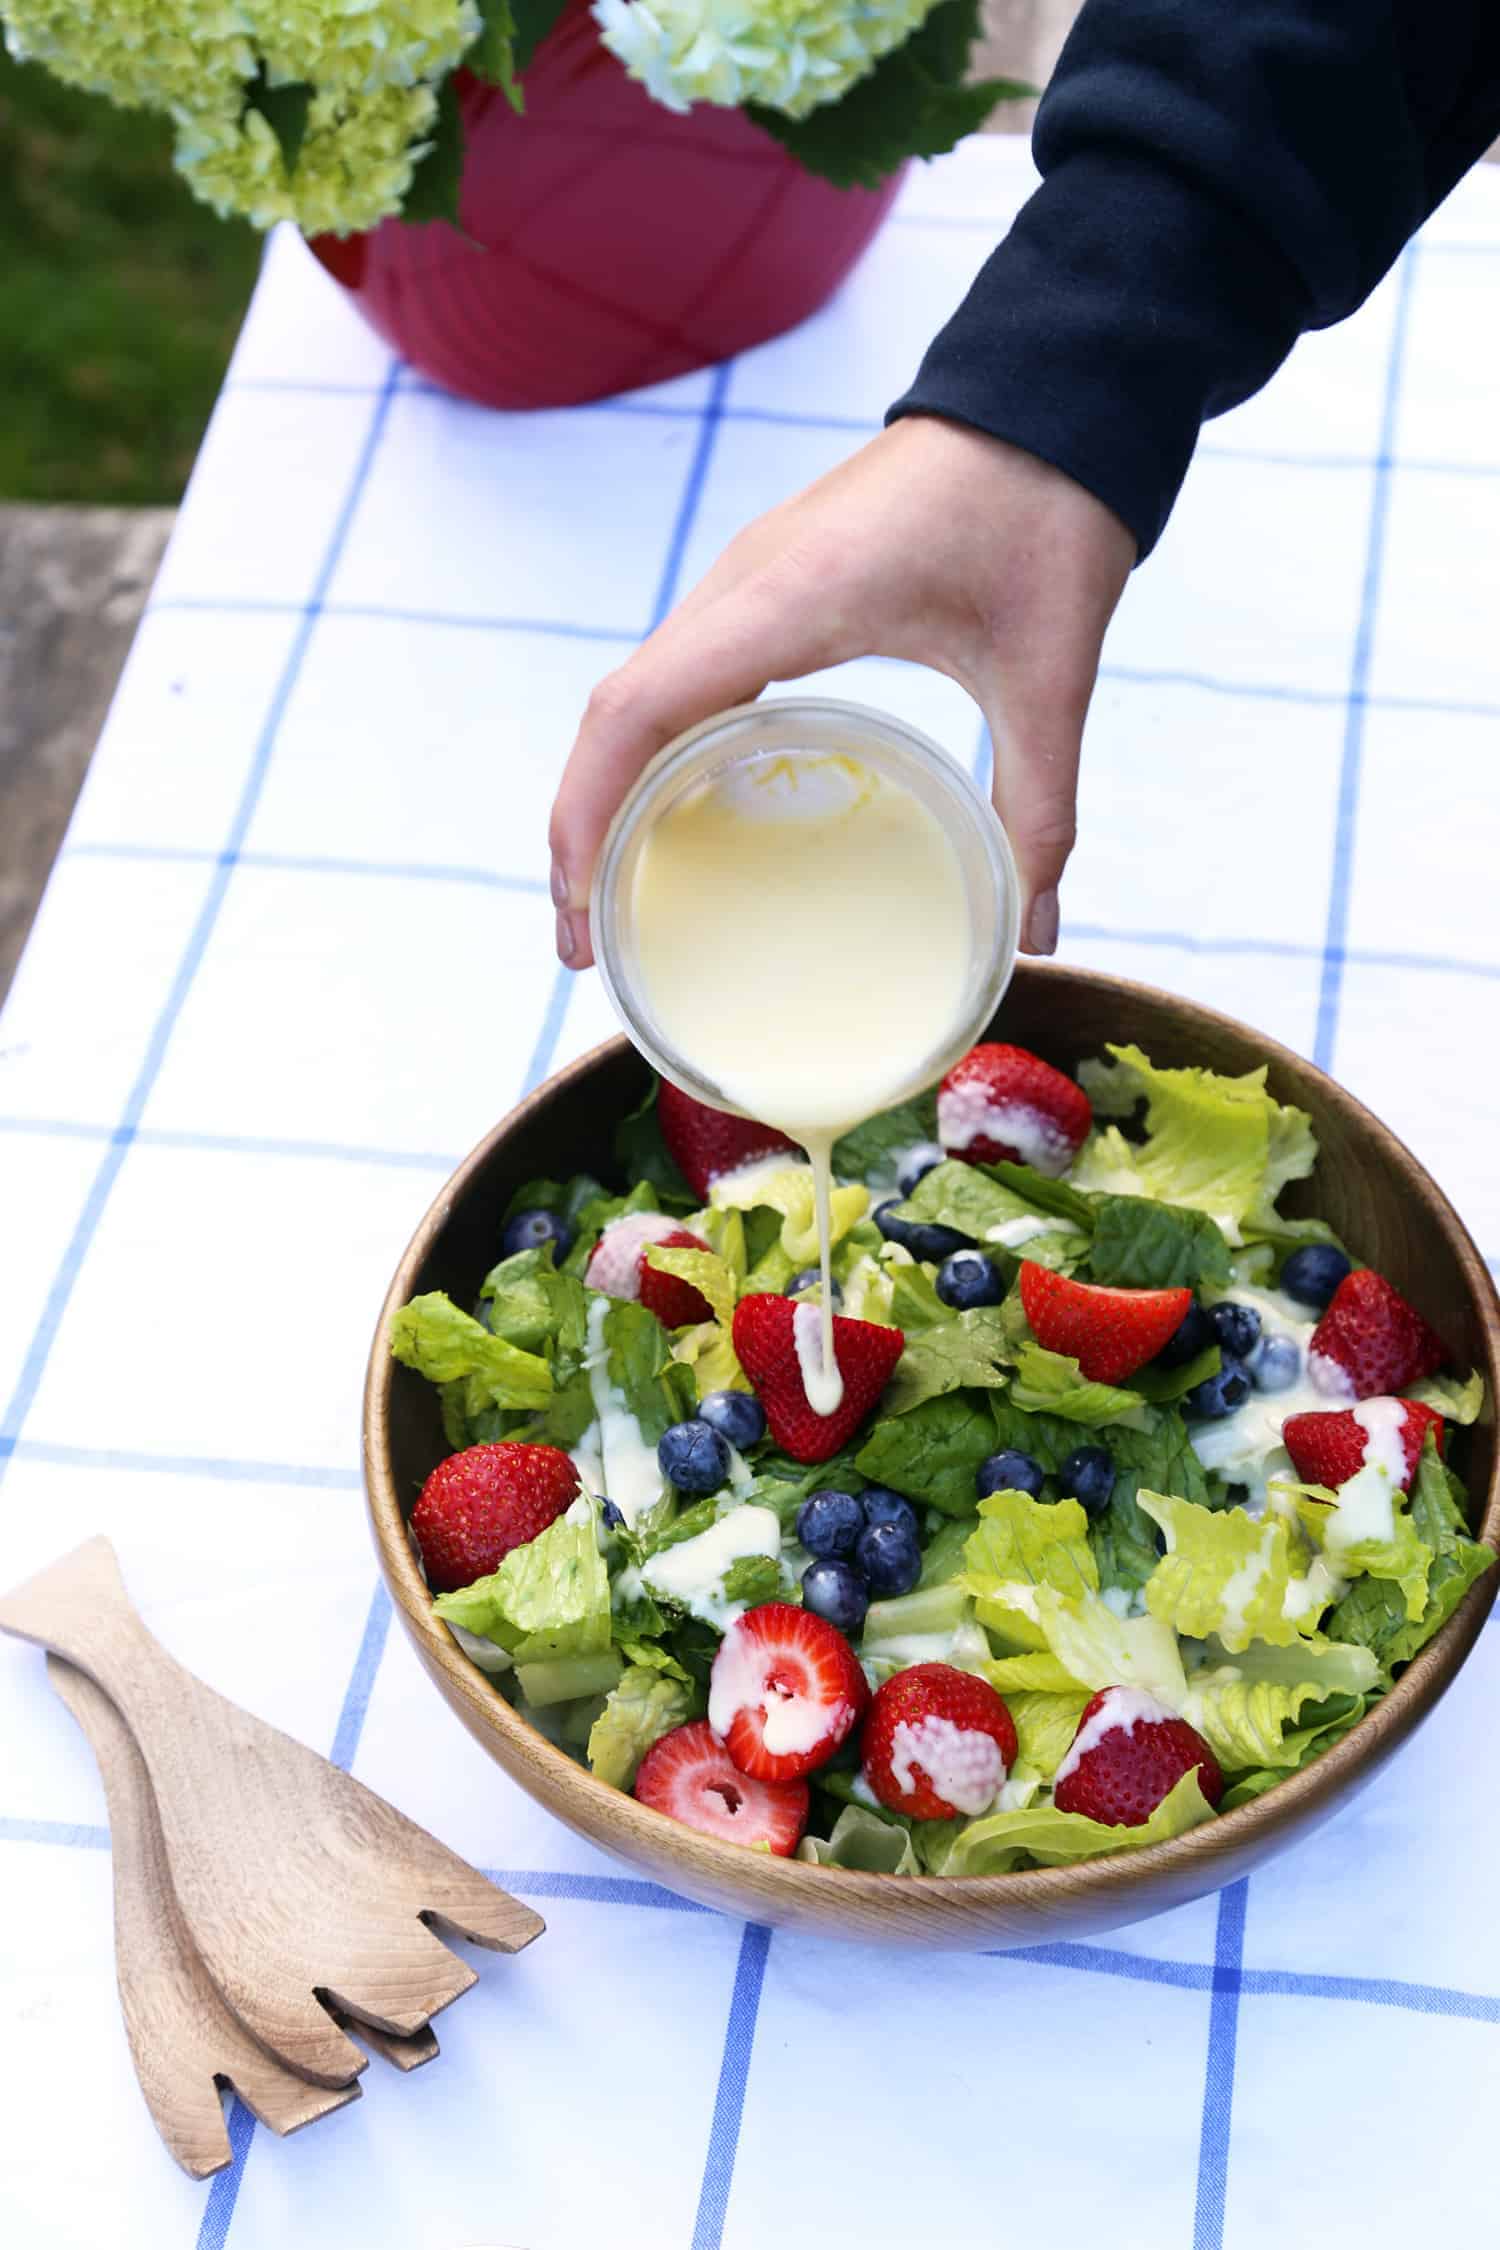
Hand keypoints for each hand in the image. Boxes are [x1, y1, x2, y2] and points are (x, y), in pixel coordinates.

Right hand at [549, 416, 1135, 965]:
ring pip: (636, 692)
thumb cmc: (1047, 512)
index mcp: (788, 599)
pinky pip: (679, 675)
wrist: (1053, 393)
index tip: (584, 913)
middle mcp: (742, 586)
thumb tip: (1035, 930)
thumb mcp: (1050, 671)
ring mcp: (747, 580)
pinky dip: (652, 751)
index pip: (635, 711)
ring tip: (609, 894)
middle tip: (587, 942)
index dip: (586, 815)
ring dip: (605, 789)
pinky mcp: (769, 584)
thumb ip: (1039, 804)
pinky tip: (674, 815)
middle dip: (579, 828)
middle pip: (613, 714)